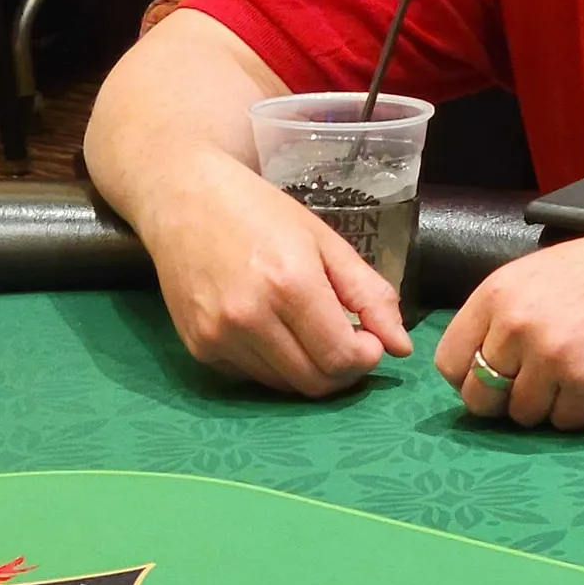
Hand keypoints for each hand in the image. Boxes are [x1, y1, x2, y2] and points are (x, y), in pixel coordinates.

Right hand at [143, 149, 412, 396]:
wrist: (182, 198)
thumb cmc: (260, 212)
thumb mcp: (326, 242)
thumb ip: (369, 295)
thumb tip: (401, 348)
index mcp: (290, 284)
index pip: (341, 358)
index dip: (366, 357)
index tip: (370, 339)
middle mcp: (249, 317)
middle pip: (315, 382)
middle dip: (343, 370)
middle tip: (347, 341)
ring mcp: (218, 336)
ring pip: (285, 386)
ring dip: (309, 368)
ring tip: (309, 330)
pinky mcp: (198, 348)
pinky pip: (253, 377)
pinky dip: (274, 364)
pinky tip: (274, 329)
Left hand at [436, 210, 583, 429]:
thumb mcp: (540, 275)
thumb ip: (504, 316)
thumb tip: (477, 366)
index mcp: (497, 294)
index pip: (450, 362)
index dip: (470, 379)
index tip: (494, 380)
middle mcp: (516, 325)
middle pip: (480, 398)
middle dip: (504, 402)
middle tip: (535, 389)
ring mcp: (552, 356)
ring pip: (524, 415)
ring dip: (548, 406)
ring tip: (577, 375)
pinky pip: (566, 422)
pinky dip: (582, 411)